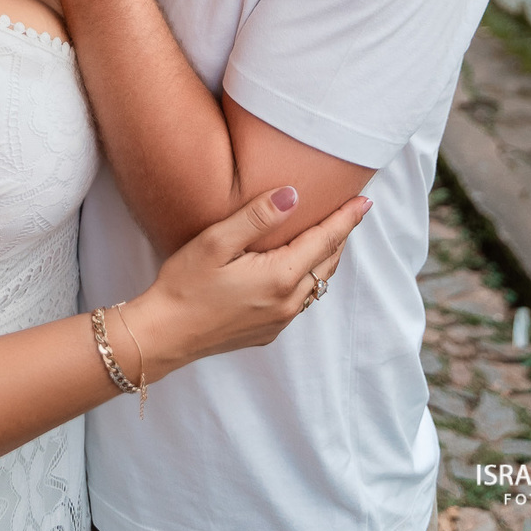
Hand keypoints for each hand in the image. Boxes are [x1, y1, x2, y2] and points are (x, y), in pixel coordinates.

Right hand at [121, 189, 371, 381]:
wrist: (164, 335)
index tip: (366, 201)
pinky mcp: (267, 332)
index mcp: (280, 277)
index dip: (347, 219)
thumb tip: (293, 194)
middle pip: (327, 263)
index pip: (325, 240)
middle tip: (352, 211)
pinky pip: (300, 300)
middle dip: (341, 235)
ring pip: (316, 284)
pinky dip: (308, 278)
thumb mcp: (216, 241)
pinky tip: (297, 267)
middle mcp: (287, 302)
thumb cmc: (185, 284)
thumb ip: (256, 217)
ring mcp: (279, 321)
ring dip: (326, 258)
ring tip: (329, 234)